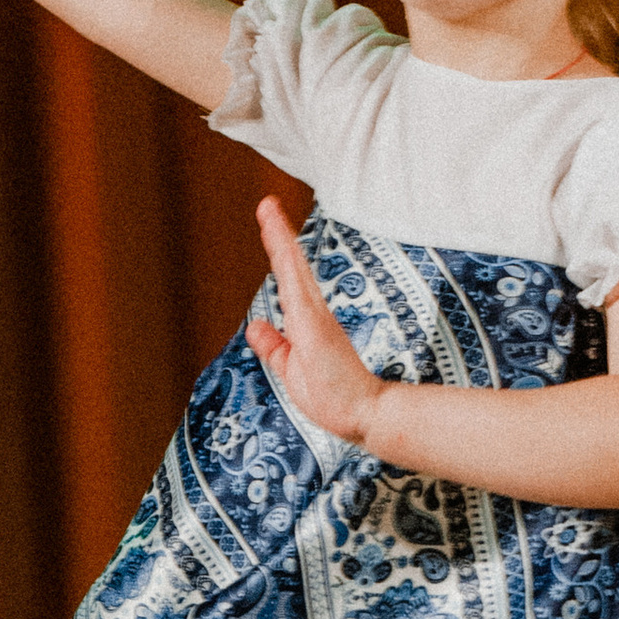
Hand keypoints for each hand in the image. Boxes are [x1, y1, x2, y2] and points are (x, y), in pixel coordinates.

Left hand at [245, 200, 386, 448]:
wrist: (362, 415)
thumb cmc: (333, 396)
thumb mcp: (290, 368)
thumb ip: (273, 345)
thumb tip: (256, 326)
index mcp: (307, 322)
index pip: (288, 280)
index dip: (278, 252)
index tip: (269, 226)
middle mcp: (312, 313)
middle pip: (291, 265)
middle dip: (278, 234)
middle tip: (266, 204)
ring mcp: (315, 316)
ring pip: (293, 268)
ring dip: (280, 238)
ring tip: (267, 210)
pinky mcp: (315, 324)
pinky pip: (296, 286)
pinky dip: (288, 262)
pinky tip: (280, 243)